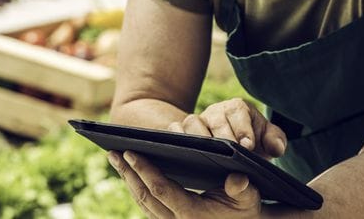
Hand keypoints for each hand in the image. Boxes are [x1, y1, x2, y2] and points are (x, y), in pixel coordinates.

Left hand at [108, 150, 260, 218]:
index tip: (130, 152)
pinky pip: (146, 205)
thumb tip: (237, 179)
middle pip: (144, 196)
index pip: (161, 190)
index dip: (144, 170)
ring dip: (128, 179)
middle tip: (114, 152)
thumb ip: (243, 189)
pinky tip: (130, 172)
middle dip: (128, 172)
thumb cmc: (246, 210)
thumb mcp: (249, 199)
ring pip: (142, 201)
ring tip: (116, 159)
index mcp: (192, 215)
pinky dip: (136, 187)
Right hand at [168, 98, 286, 158]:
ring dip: (198, 139)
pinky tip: (183, 158)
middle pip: (214, 119)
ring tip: (207, 157)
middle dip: (222, 136)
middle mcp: (213, 112)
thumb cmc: (251, 143)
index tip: (247, 146)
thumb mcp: (267, 141)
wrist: (229, 149)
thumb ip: (276, 141)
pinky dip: (174, 141)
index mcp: (236, 108)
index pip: (237, 112)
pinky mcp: (179, 134)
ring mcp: (194, 122)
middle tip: (230, 154)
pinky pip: (171, 132)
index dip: (242, 128)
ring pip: (190, 123)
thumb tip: (276, 148)